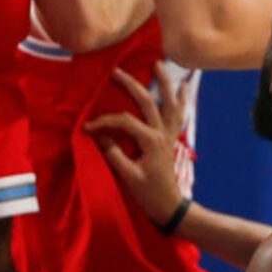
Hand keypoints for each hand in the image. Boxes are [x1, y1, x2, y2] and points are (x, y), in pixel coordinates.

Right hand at [86, 64, 189, 227]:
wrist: (170, 208)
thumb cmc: (149, 194)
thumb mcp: (128, 176)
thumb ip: (113, 153)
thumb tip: (98, 135)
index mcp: (151, 141)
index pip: (124, 121)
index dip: (105, 122)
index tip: (88, 127)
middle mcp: (162, 133)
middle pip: (147, 102)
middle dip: (131, 84)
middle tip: (116, 71)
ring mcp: (169, 134)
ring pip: (169, 103)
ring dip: (164, 83)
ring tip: (159, 64)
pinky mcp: (171, 138)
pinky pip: (178, 113)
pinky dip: (180, 99)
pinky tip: (183, 86)